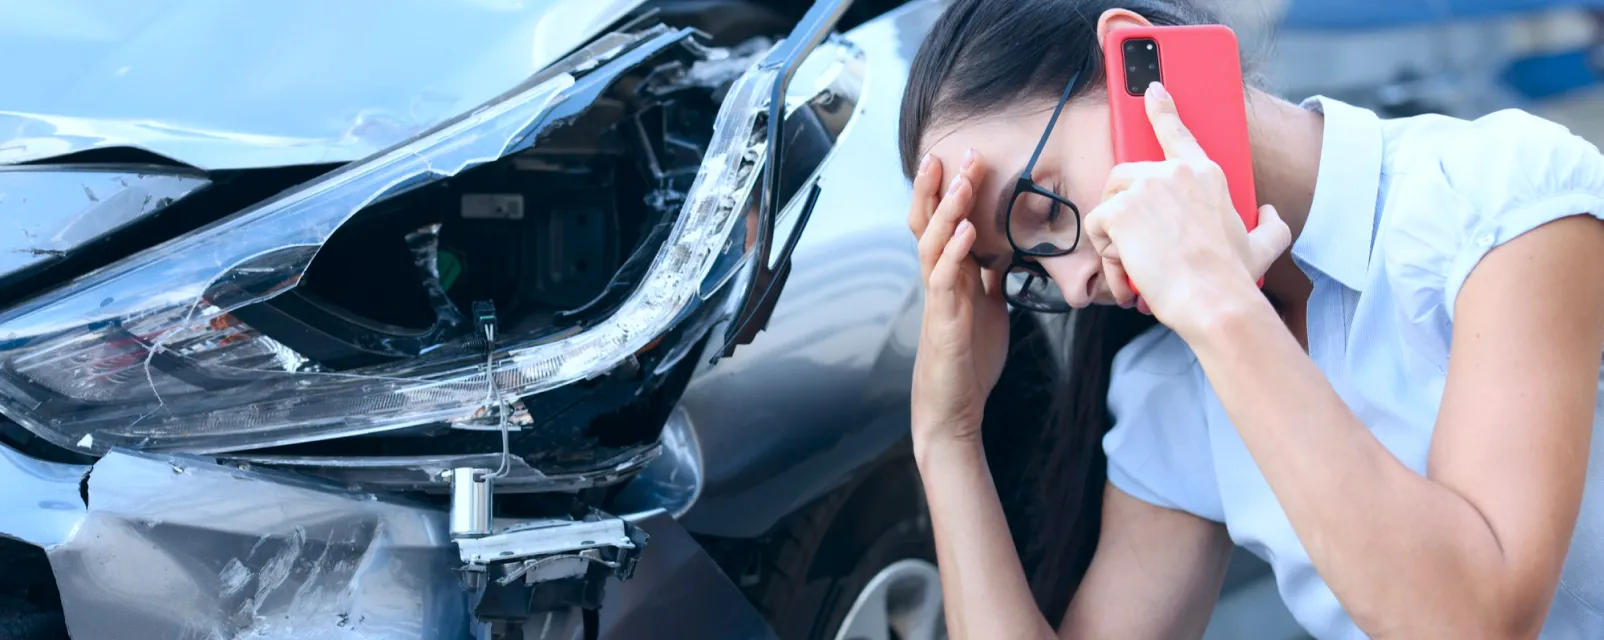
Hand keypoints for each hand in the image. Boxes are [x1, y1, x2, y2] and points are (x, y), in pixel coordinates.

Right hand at [907, 150, 1010, 446]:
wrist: (954, 405)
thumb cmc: (968, 358)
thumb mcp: (987, 306)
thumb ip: (990, 276)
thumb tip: (1006, 249)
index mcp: (948, 273)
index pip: (940, 220)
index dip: (945, 188)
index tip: (961, 156)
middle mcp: (937, 278)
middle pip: (928, 221)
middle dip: (941, 185)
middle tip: (960, 152)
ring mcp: (938, 297)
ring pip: (932, 242)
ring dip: (947, 209)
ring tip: (962, 180)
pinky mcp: (943, 319)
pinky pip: (944, 279)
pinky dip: (955, 252)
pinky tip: (966, 231)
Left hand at [1082, 82, 1290, 335]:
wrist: (1214, 299)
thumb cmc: (1234, 277)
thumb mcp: (1264, 246)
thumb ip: (1271, 224)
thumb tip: (1271, 213)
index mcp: (1206, 174)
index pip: (1177, 132)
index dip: (1161, 109)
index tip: (1152, 90)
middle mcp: (1174, 172)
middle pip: (1125, 177)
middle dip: (1123, 211)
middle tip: (1139, 248)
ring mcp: (1146, 187)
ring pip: (1108, 202)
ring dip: (1114, 235)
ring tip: (1136, 264)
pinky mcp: (1121, 209)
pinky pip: (1097, 226)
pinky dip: (1105, 253)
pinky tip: (1126, 271)